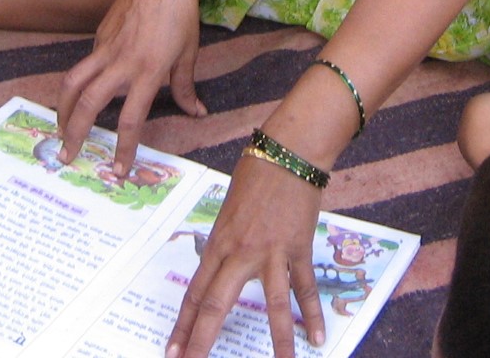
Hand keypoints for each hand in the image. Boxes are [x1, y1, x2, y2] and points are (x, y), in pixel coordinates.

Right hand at [56, 0, 206, 171]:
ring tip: (60, 130)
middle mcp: (122, 63)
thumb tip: (198, 113)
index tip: (118, 170)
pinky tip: (81, 95)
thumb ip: (186, 87)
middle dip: (74, 133)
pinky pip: (84, 65)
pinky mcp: (98, 37)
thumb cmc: (181, 12)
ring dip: (62, 110)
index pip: (130, 119)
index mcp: (148, 71)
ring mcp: (105, 48)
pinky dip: (78, 84)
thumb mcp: (189, 52)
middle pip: (87, 104)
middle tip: (68, 156)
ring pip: (72, 83)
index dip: (123, 148)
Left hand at [167, 154, 325, 357]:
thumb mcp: (230, 207)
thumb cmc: (256, 172)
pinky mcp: (299, 248)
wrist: (289, 152)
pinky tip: (316, 338)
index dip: (184, 324)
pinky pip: (305, 288)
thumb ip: (227, 239)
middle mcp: (241, 252)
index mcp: (219, 242)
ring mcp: (272, 252)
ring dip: (277, 341)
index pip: (196, 292)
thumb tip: (224, 262)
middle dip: (203, 340)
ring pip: (273, 305)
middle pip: (218, 304)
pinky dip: (312, 314)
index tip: (173, 350)